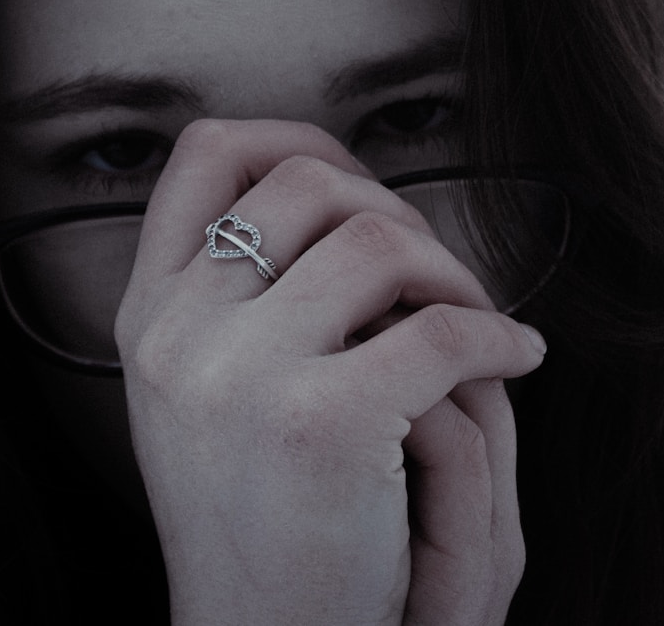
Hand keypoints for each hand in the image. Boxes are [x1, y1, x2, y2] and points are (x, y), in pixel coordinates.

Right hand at [114, 120, 545, 625]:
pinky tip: (514, 360)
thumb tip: (324, 195)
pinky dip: (502, 335)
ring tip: (477, 318)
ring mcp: (242, 376)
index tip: (356, 185)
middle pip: (308, 181)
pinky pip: (445, 328)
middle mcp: (180, 336)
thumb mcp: (198, 395)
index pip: (203, 155)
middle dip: (395, 211)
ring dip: (454, 270)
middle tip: (437, 273)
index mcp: (150, 318)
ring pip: (378, 239)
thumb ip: (230, 299)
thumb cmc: (253, 524)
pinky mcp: (320, 424)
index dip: (293, 140)